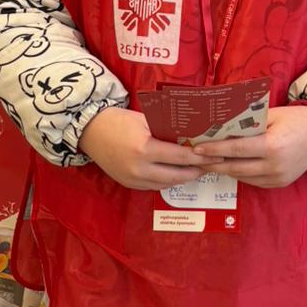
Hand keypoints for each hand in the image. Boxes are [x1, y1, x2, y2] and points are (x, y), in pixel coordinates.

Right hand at [78, 107, 206, 191]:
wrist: (89, 131)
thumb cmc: (118, 120)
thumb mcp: (145, 120)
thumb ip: (167, 130)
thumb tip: (191, 136)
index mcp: (144, 149)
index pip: (181, 157)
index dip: (201, 158)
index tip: (217, 156)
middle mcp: (139, 169)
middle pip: (177, 176)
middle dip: (197, 171)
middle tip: (211, 165)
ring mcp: (133, 180)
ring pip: (167, 184)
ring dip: (184, 178)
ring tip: (197, 169)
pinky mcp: (129, 184)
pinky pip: (154, 186)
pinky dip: (168, 180)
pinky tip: (178, 173)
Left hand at [194, 105, 306, 189]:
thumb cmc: (294, 119)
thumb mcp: (270, 115)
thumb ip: (247, 123)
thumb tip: (219, 128)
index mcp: (272, 146)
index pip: (235, 149)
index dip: (214, 150)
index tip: (196, 149)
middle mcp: (274, 166)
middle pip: (234, 167)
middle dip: (212, 163)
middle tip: (195, 158)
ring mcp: (277, 178)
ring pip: (241, 176)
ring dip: (224, 169)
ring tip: (208, 161)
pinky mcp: (279, 184)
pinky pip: (252, 180)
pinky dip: (239, 173)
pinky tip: (229, 165)